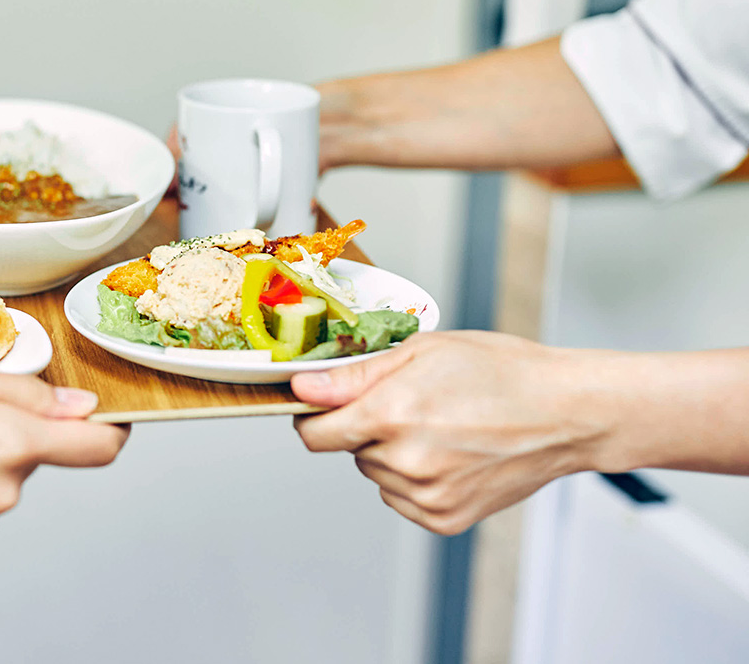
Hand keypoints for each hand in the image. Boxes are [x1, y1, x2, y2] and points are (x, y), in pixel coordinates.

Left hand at [289, 332, 612, 534]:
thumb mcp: (423, 350)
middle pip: (347, 451)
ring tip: (441, 428)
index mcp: (392, 413)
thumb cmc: (502, 372)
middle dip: (366, 428)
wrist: (566, 413)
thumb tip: (302, 387)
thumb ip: (354, 375)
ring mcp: (426, 495)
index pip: (315, 433)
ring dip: (391, 454)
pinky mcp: (444, 518)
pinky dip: (414, 480)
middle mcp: (405, 461)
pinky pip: (401, 498)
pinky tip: (450, 454)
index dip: (314, 415)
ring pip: (376, 475)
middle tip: (413, 405)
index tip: (326, 405)